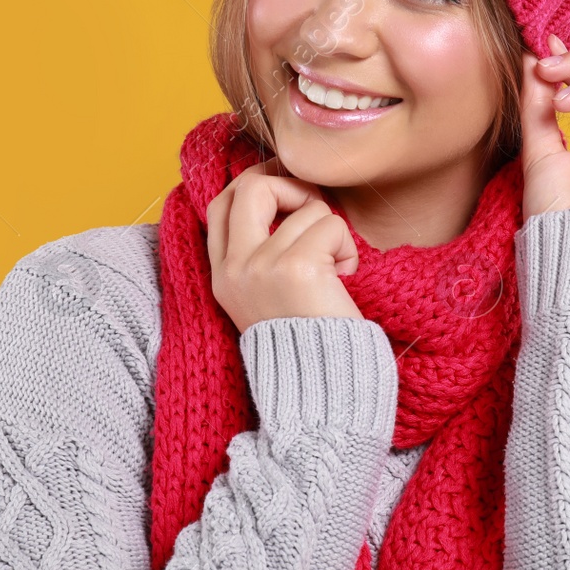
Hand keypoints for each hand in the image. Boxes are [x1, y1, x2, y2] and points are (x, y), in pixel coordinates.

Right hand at [205, 159, 363, 331]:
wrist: (322, 384)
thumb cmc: (308, 336)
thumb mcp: (267, 294)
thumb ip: (262, 252)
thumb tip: (282, 194)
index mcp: (223, 276)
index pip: (220, 204)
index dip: (257, 185)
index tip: (289, 194)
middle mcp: (235, 269)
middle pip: (252, 186)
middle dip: (292, 186)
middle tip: (314, 211)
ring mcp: (262, 266)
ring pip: (308, 208)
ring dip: (333, 234)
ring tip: (335, 272)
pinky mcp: (296, 267)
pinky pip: (332, 225)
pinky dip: (348, 249)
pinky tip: (344, 279)